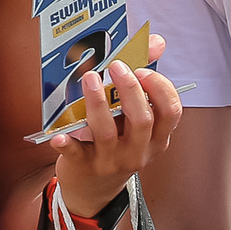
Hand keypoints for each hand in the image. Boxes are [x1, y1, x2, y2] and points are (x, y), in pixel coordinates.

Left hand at [53, 33, 182, 219]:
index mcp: (156, 137)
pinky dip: (67, 143)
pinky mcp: (84, 166)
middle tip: (116, 66)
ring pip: (108, 132)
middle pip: (142, 120)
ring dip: (98, 103)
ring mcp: (112, 161)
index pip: (171, 112)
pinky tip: (59, 134)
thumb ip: (143, 79)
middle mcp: (138, 151)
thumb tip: (157, 41)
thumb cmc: (115, 141)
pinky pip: (76, 154)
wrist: (92, 188)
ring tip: (89, 78)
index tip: (143, 69)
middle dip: (131, 90)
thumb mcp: (133, 118)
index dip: (160, 89)